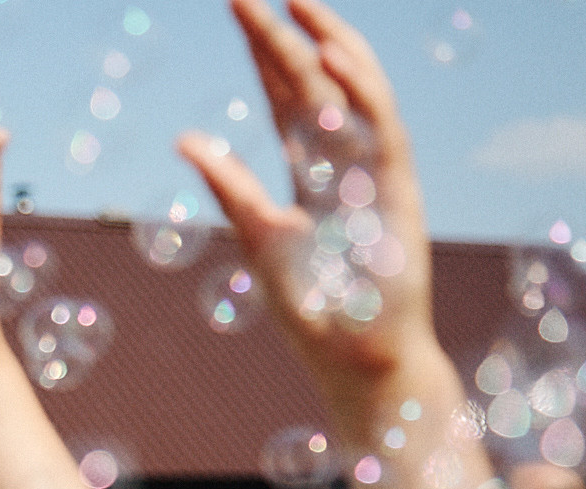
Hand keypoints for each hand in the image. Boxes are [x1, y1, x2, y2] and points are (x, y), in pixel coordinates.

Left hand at [178, 0, 435, 395]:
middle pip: (313, 83)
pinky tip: (329, 54)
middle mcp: (346, 160)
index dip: (264, 52)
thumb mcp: (259, 238)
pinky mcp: (399, 188)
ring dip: (327, 43)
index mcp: (312, 170)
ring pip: (353, 91)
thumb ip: (230, 187)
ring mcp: (376, 169)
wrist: (358, 357)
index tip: (239, 6)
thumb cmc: (313, 308)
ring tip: (296, 2)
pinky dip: (359, 87)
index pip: (285, 96)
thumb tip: (186, 140)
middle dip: (284, 35)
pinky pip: (380, 123)